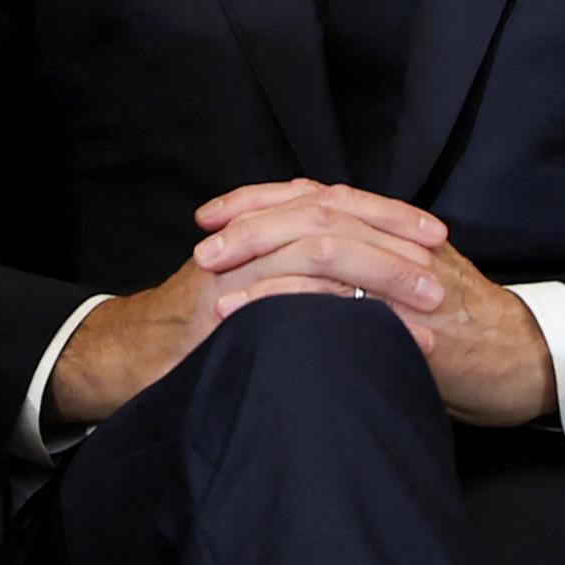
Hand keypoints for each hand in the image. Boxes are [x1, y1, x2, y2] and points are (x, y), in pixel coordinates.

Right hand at [45, 179, 451, 425]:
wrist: (122, 360)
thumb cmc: (194, 333)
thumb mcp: (253, 293)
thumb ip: (296, 278)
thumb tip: (364, 283)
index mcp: (262, 228)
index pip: (335, 203)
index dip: (387, 216)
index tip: (436, 235)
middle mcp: (251, 236)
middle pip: (335, 215)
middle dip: (395, 239)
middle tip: (441, 267)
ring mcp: (236, 266)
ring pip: (320, 248)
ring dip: (379, 274)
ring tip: (425, 303)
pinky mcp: (221, 302)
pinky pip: (284, 291)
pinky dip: (331, 305)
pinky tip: (368, 321)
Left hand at [190, 179, 555, 428]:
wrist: (523, 363)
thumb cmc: (465, 334)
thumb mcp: (413, 288)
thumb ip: (371, 273)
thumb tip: (310, 272)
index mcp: (396, 231)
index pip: (321, 195)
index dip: (262, 199)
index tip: (212, 213)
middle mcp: (399, 240)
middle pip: (316, 207)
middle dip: (251, 220)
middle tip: (202, 239)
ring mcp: (405, 271)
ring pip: (323, 239)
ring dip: (260, 252)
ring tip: (210, 271)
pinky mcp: (405, 311)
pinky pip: (336, 295)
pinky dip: (284, 299)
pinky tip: (245, 311)